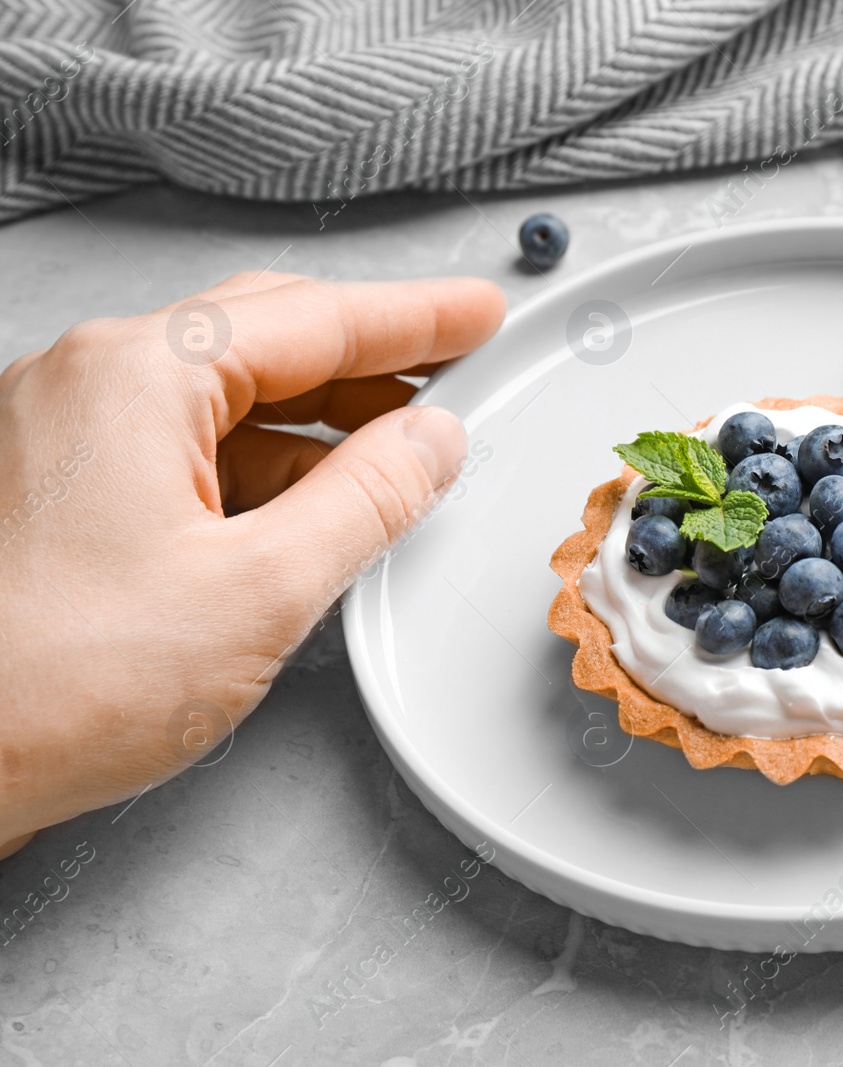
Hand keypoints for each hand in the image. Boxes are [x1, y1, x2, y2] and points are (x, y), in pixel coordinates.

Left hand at [0, 272, 504, 856]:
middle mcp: (87, 382)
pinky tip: (311, 503)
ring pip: (223, 396)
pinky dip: (259, 462)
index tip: (477, 312)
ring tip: (400, 453)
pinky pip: (181, 444)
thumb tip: (430, 442)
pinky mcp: (54, 489)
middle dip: (370, 359)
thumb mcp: (260, 590)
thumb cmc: (49, 686)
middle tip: (455, 369)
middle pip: (264, 337)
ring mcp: (61, 433)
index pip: (312, 316)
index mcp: (136, 377)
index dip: (416, 316)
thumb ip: (367, 499)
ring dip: (318, 419)